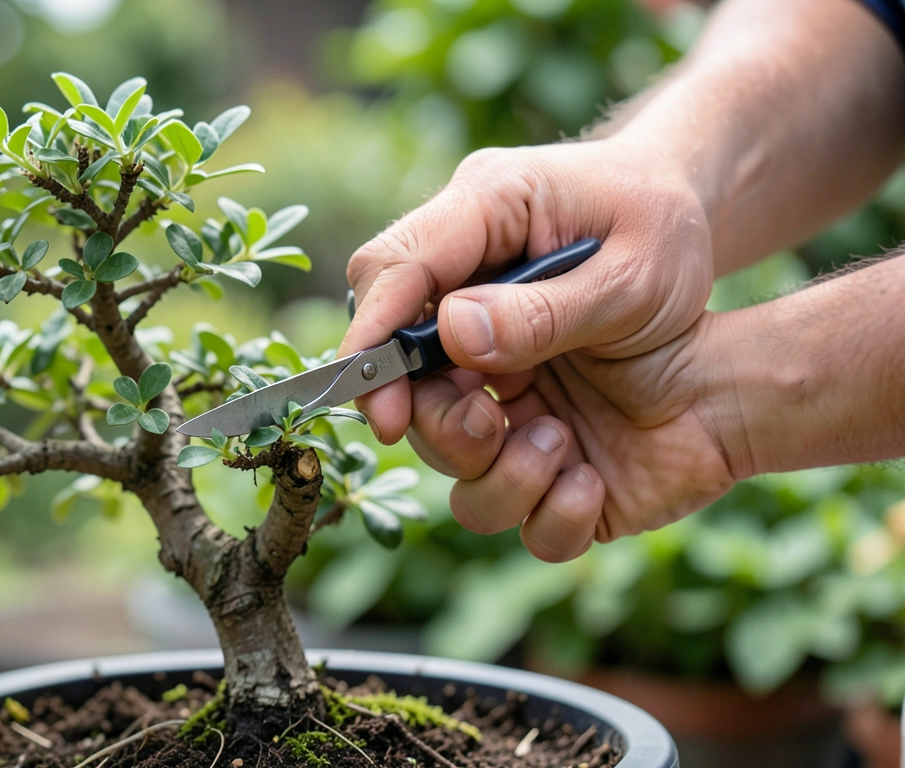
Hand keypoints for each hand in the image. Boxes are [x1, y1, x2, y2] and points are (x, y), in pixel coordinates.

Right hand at [341, 138, 724, 559]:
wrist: (686, 222)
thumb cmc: (666, 229)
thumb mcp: (636, 274)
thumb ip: (548, 310)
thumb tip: (452, 334)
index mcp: (489, 201)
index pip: (395, 264)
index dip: (372, 335)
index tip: (381, 404)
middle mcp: (461, 248)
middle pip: (389, 322)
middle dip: (408, 391)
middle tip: (478, 427)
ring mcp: (468, 294)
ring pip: (416, 365)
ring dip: (449, 416)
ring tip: (525, 431)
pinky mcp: (483, 334)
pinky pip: (451, 385)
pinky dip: (477, 426)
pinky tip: (530, 435)